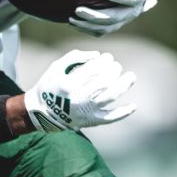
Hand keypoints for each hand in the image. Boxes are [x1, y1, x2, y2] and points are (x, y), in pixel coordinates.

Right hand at [24, 50, 138, 131]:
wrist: (43, 113)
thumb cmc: (51, 86)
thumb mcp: (56, 67)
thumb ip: (75, 57)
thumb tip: (97, 55)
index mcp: (69, 84)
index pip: (93, 69)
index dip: (104, 61)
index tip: (108, 57)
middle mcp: (78, 98)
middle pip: (103, 82)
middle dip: (114, 71)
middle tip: (117, 66)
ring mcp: (86, 111)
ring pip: (110, 97)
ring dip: (123, 86)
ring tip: (131, 77)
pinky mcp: (91, 121)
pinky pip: (110, 118)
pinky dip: (123, 113)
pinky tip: (133, 106)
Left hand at [69, 0, 156, 35]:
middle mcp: (133, 10)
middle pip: (116, 17)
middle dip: (97, 16)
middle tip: (78, 9)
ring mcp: (123, 20)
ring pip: (106, 28)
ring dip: (88, 25)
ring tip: (71, 17)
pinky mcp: (113, 25)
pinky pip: (100, 31)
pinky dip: (87, 29)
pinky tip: (72, 22)